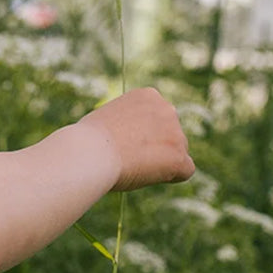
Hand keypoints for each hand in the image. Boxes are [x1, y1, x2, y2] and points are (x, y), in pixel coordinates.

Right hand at [77, 87, 195, 192]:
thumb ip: (127, 126)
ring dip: (160, 163)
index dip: (141, 136)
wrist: (90, 152)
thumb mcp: (107, 121)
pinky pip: (185, 171)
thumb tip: (131, 142)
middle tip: (127, 158)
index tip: (123, 143)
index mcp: (148, 96)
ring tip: (131, 166)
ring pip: (177, 153)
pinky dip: (170, 177)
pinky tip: (147, 176)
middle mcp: (167, 109)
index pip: (156, 119)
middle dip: (155, 148)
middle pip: (170, 134)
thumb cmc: (86, 140)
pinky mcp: (178, 157)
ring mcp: (176, 133)